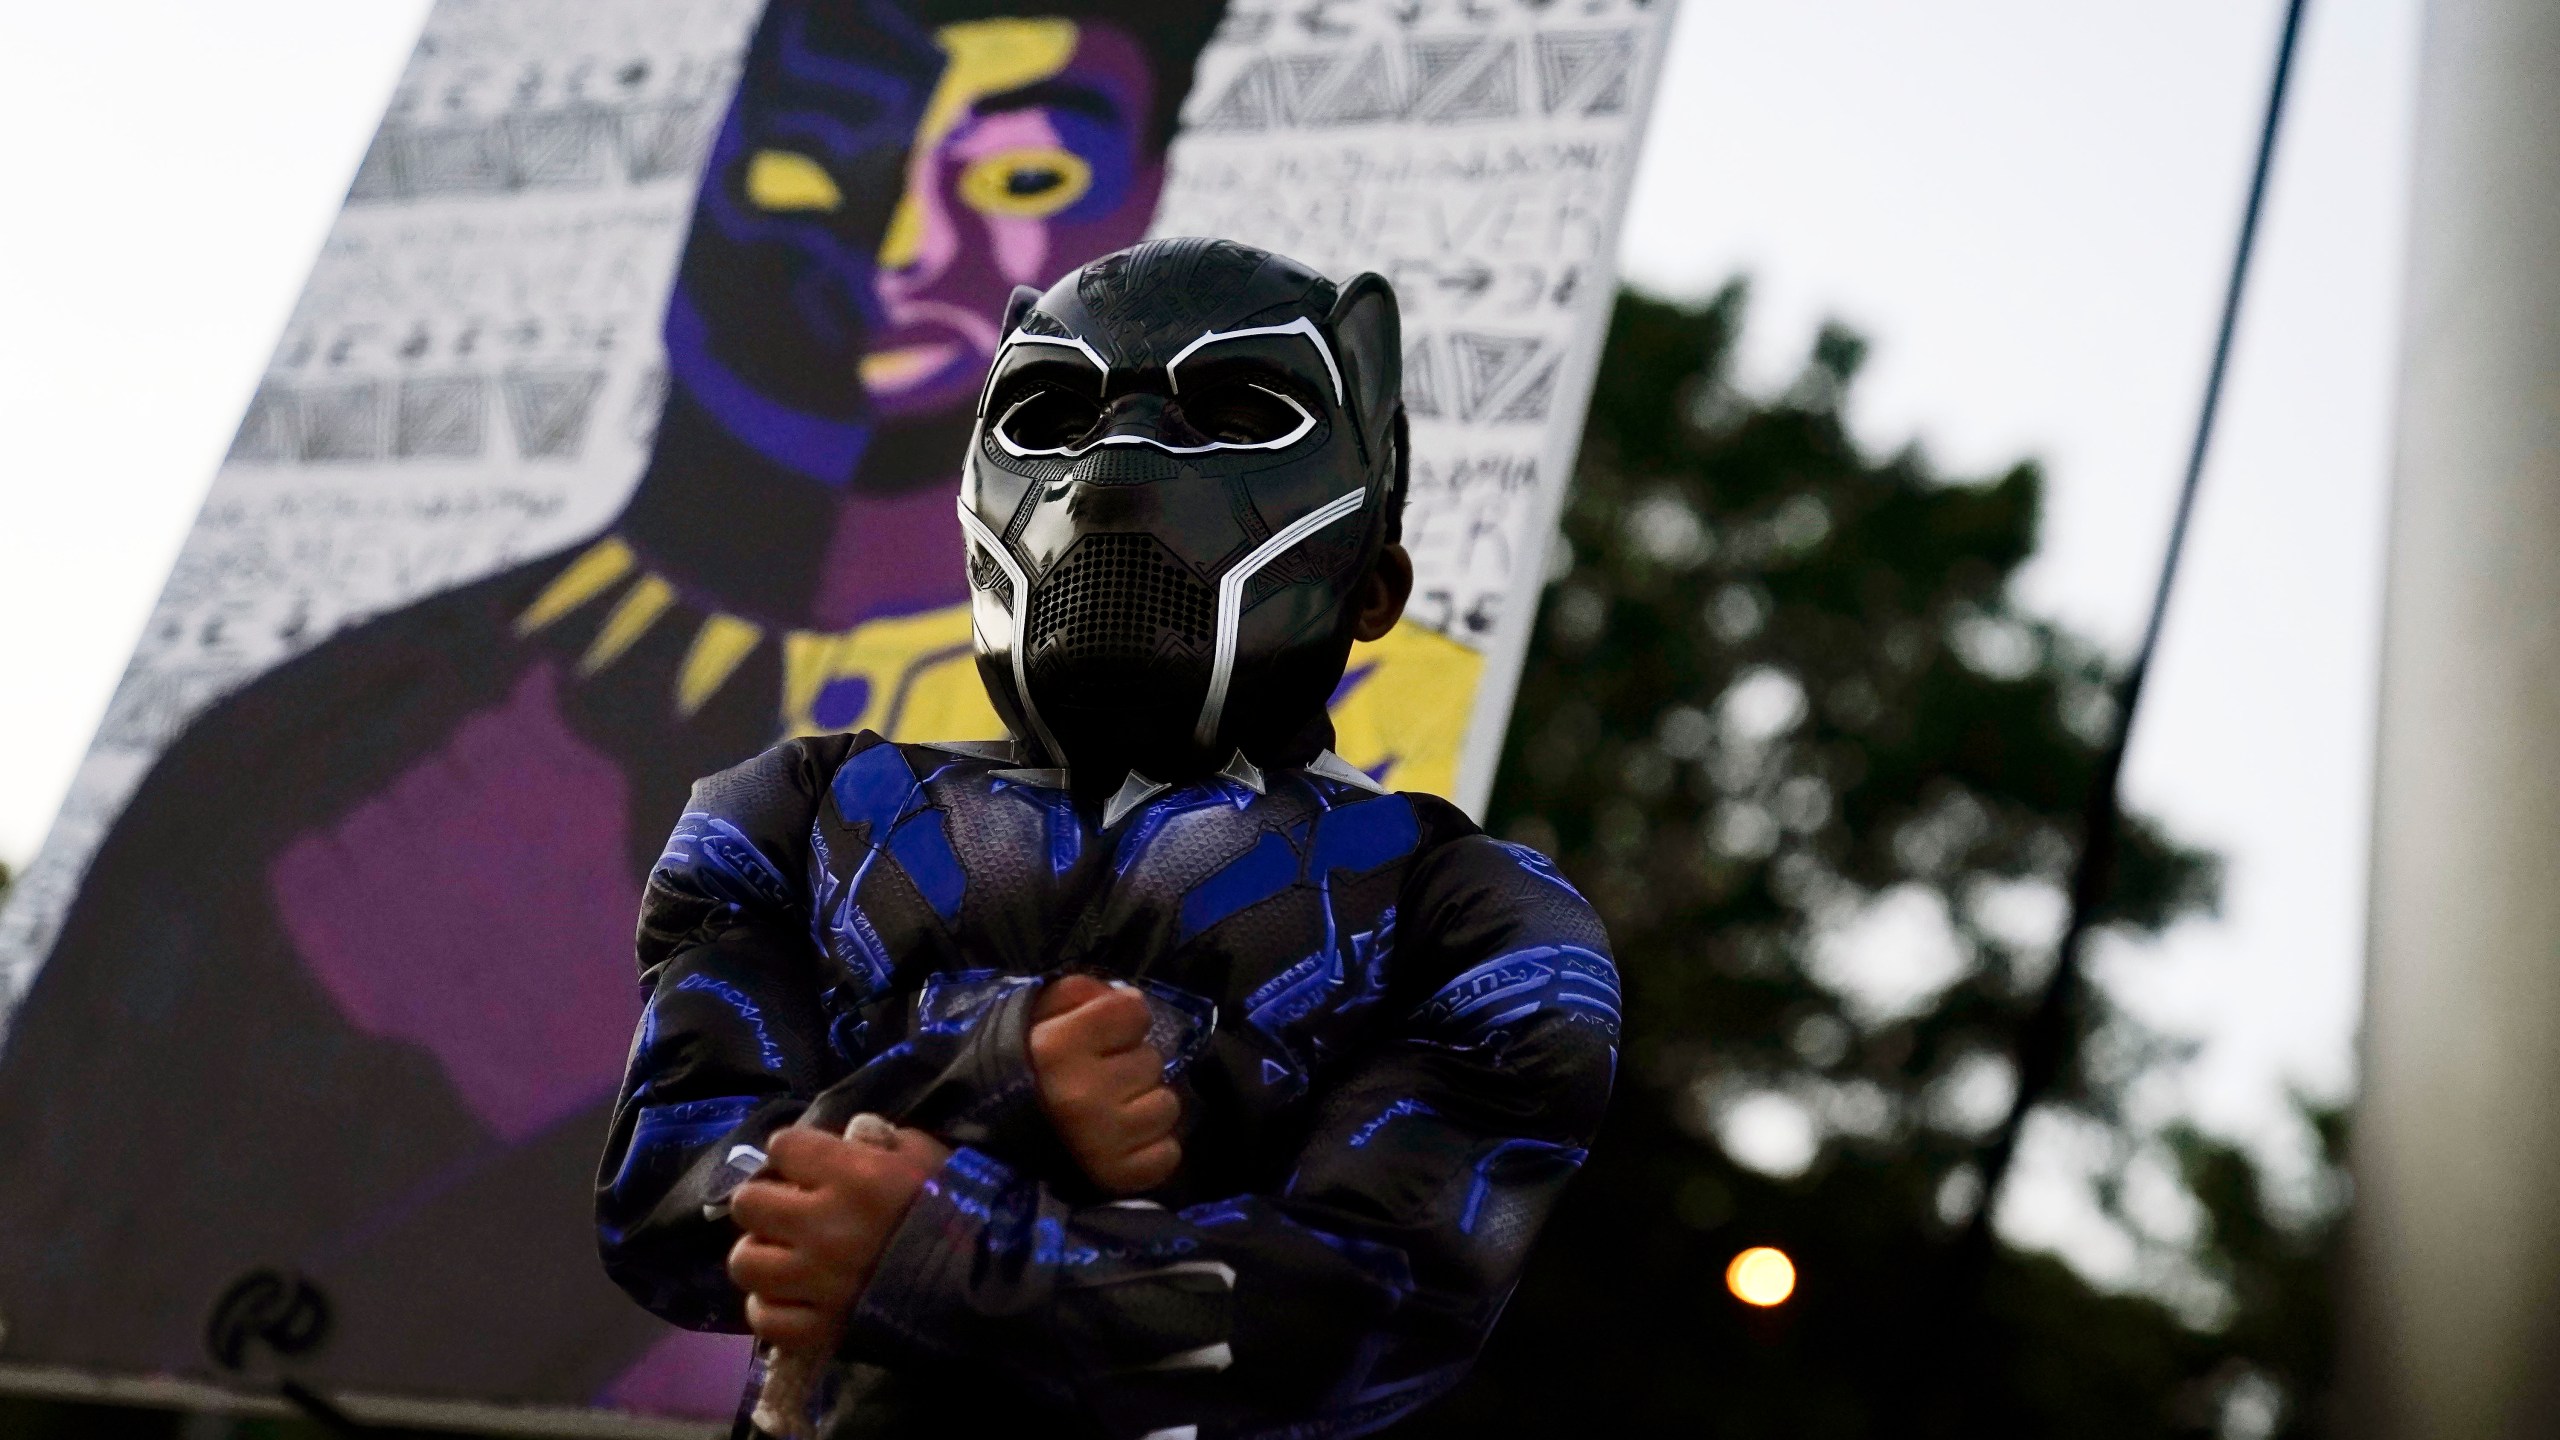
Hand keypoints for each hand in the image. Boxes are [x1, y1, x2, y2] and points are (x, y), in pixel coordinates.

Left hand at [727, 1122, 951, 1349]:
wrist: (988, 1281)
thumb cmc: (956, 1206)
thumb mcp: (924, 1153)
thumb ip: (879, 1140)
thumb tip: (847, 1136)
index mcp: (852, 1176)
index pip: (782, 1146)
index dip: (792, 1152)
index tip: (806, 1162)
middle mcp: (823, 1226)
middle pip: (749, 1204)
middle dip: (766, 1200)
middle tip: (788, 1207)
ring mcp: (816, 1281)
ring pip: (745, 1263)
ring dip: (762, 1254)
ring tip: (784, 1254)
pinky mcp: (820, 1327)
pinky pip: (765, 1317)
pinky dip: (771, 1306)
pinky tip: (790, 1296)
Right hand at [1030, 974, 1182, 1194]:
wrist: (991, 1142)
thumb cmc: (1024, 1070)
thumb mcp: (1038, 1015)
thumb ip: (1081, 994)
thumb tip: (1129, 1000)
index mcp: (1058, 1048)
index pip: (1135, 1011)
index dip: (1121, 1020)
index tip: (1101, 1036)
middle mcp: (1083, 1094)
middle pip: (1152, 1061)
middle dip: (1131, 1066)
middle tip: (1100, 1080)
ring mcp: (1102, 1141)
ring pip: (1166, 1106)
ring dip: (1145, 1107)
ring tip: (1112, 1113)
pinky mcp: (1118, 1177)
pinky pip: (1167, 1154)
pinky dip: (1151, 1149)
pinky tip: (1123, 1144)